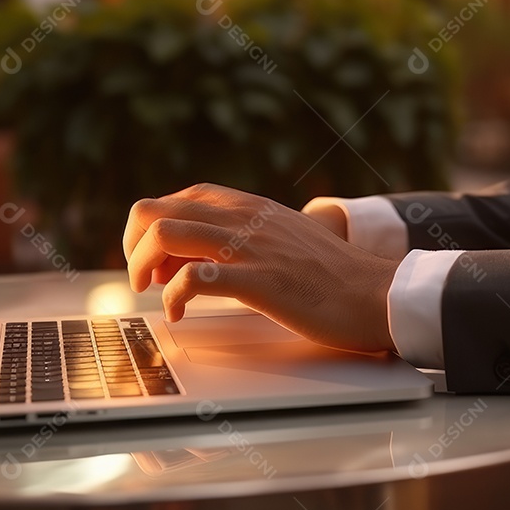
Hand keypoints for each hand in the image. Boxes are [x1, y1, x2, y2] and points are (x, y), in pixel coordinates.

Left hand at [122, 183, 396, 353]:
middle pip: (157, 211)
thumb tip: (203, 254)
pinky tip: (180, 312)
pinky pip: (196, 279)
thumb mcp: (283, 236)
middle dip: (134, 245)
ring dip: (142, 266)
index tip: (159, 260)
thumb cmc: (331, 273)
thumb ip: (245, 234)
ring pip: (167, 236)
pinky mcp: (261, 282)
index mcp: (249, 206)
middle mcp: (244, 219)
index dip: (155, 227)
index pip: (179, 197)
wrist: (376, 292)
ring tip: (153, 292)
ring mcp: (250, 248)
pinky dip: (173, 297)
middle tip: (143, 278)